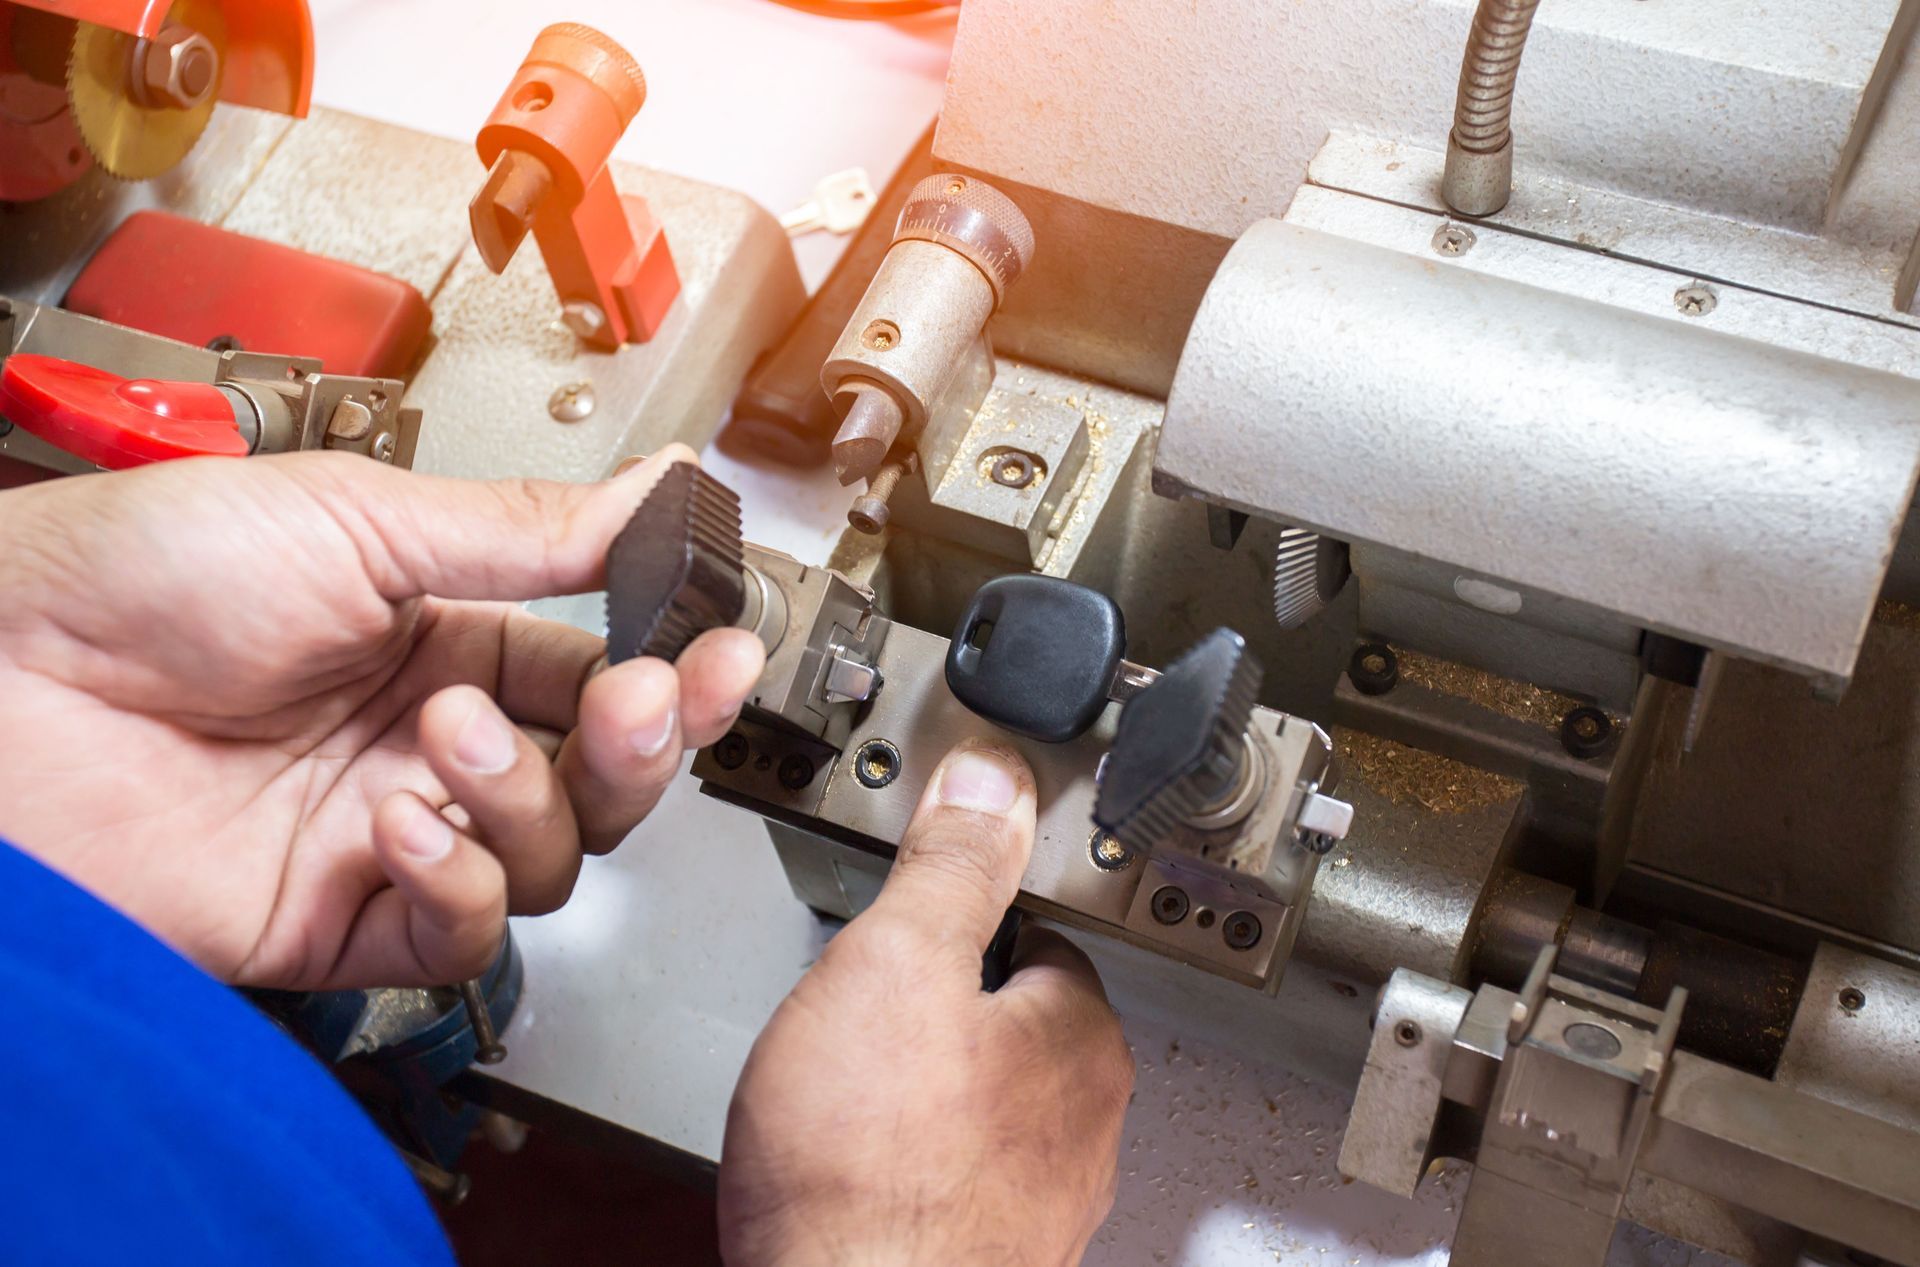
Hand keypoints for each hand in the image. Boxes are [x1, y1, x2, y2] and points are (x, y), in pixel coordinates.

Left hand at [0, 448, 763, 989]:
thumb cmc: (138, 573)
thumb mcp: (359, 518)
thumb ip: (530, 528)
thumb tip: (661, 486)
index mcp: (445, 636)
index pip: (604, 671)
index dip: (676, 669)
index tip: (723, 647)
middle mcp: (429, 741)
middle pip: (602, 779)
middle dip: (638, 743)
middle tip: (636, 699)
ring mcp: (390, 834)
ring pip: (551, 858)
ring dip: (525, 799)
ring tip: (443, 737)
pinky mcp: (341, 920)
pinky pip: (464, 934)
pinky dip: (459, 882)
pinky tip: (402, 822)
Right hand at [719, 742, 1134, 1266]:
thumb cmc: (871, 1178)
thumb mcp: (895, 964)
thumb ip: (950, 866)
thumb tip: (991, 783)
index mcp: (1081, 1042)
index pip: (1041, 939)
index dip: (963, 920)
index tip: (915, 922)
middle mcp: (1081, 1130)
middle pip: (1007, 1027)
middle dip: (935, 1013)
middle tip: (859, 1014)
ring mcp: (1037, 1206)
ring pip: (978, 1108)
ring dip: (918, 1093)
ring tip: (844, 1096)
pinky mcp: (983, 1259)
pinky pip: (946, 1178)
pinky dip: (904, 1165)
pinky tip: (848, 1169)